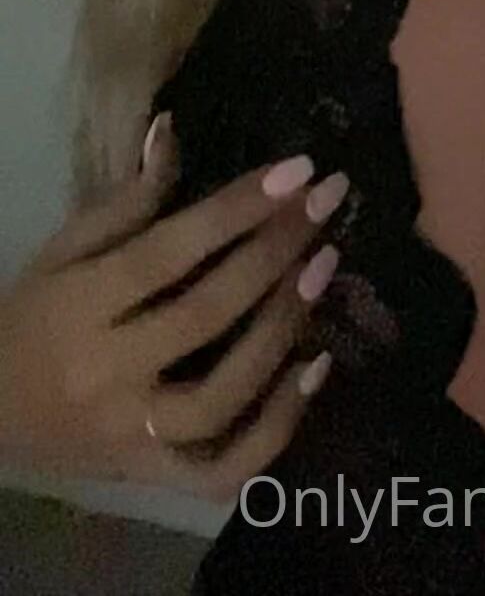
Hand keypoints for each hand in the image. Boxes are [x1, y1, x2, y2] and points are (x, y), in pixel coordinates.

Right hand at [0, 114, 346, 501]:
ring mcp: (133, 434)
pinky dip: (277, 429)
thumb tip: (172, 130)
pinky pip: (222, 471)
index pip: (169, 252)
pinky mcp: (151, 478)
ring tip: (325, 268)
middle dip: (277, 251)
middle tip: (329, 203)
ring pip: (223, 396)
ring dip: (284, 330)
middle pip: (207, 314)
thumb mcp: (62, 252)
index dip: (237, 208)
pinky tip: (316, 368)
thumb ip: (125, 201)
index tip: (299, 169)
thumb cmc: (30, 318)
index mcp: (81, 306)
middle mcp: (110, 373)